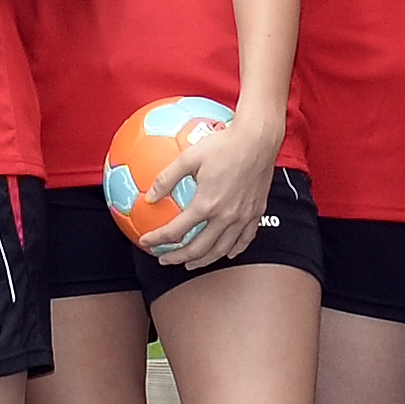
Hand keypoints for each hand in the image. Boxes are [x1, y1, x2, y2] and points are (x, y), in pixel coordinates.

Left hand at [142, 110, 284, 268]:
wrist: (258, 139)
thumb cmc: (224, 144)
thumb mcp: (188, 157)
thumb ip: (166, 179)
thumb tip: (149, 196)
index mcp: (206, 204)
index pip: (176, 231)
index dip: (157, 239)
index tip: (146, 242)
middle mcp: (225, 216)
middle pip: (198, 248)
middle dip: (178, 257)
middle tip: (165, 259)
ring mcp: (243, 217)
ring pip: (221, 249)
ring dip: (203, 260)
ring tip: (190, 263)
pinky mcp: (256, 213)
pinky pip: (245, 239)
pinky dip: (233, 250)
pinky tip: (227, 252)